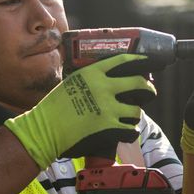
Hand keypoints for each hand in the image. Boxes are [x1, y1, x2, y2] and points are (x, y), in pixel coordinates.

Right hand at [4, 54, 156, 168]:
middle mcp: (103, 87)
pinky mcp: (109, 127)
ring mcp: (108, 108)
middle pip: (138, 83)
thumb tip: (102, 80)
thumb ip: (88, 79)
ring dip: (135, 113)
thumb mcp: (70, 83)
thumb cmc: (52, 108)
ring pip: (136, 109)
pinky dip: (130, 132)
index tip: (146, 63)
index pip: (123, 61)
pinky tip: (127, 132)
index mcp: (93, 73)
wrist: (44, 129)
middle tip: (149, 91)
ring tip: (130, 116)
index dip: (139, 61)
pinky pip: (130, 129)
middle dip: (148, 88)